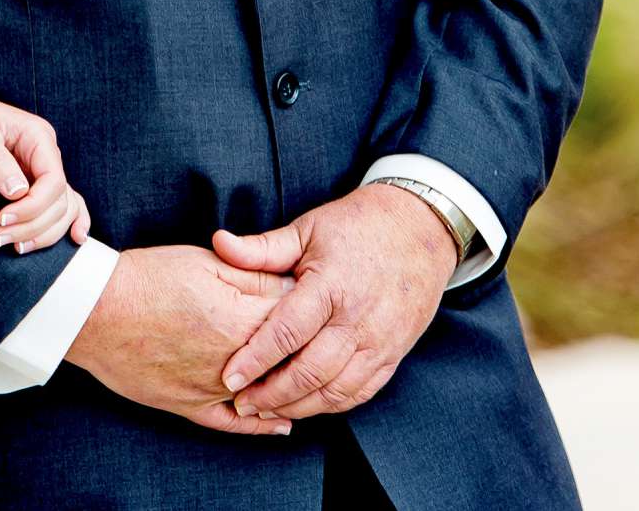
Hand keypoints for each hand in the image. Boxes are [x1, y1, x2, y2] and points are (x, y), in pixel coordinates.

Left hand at [0, 67, 90, 251]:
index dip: (32, 207)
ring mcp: (40, 167)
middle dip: (32, 225)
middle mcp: (45, 152)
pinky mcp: (32, 180)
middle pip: (58, 200)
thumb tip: (17, 193)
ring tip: (12, 246)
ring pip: (61, 207)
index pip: (53, 180)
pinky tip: (75, 237)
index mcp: (37, 136)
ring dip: (43, 232)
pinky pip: (62, 202)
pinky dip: (70, 220)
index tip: (2, 220)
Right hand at [65, 245, 298, 436]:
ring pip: (267, 394)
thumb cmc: (148, 278)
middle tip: (321, 338)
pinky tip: (280, 424)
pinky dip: (260, 426)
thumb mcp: (207, 261)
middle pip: (289, 360)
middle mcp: (236, 362)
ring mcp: (213, 389)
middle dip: (307, 349)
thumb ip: (254, 274)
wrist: (95, 311)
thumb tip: (293, 284)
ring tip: (309, 379)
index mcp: (244, 319)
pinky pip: (233, 423)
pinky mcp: (189, 406)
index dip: (309, 306)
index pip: (297, 317)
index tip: (318, 298)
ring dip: (290, 387)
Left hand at [210, 184, 458, 421]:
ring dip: (297, 406)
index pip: (288, 332)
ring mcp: (379, 341)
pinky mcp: (393, 354)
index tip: (229, 378)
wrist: (421, 228)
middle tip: (241, 403)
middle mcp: (358, 319)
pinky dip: (330, 405)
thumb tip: (218, 242)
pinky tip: (304, 405)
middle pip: (310, 371)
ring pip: (335, 390)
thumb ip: (263, 247)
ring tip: (265, 411)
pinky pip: (359, 392)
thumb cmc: (357, 226)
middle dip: (271, 394)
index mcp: (331, 285)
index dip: (256, 359)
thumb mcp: (308, 228)